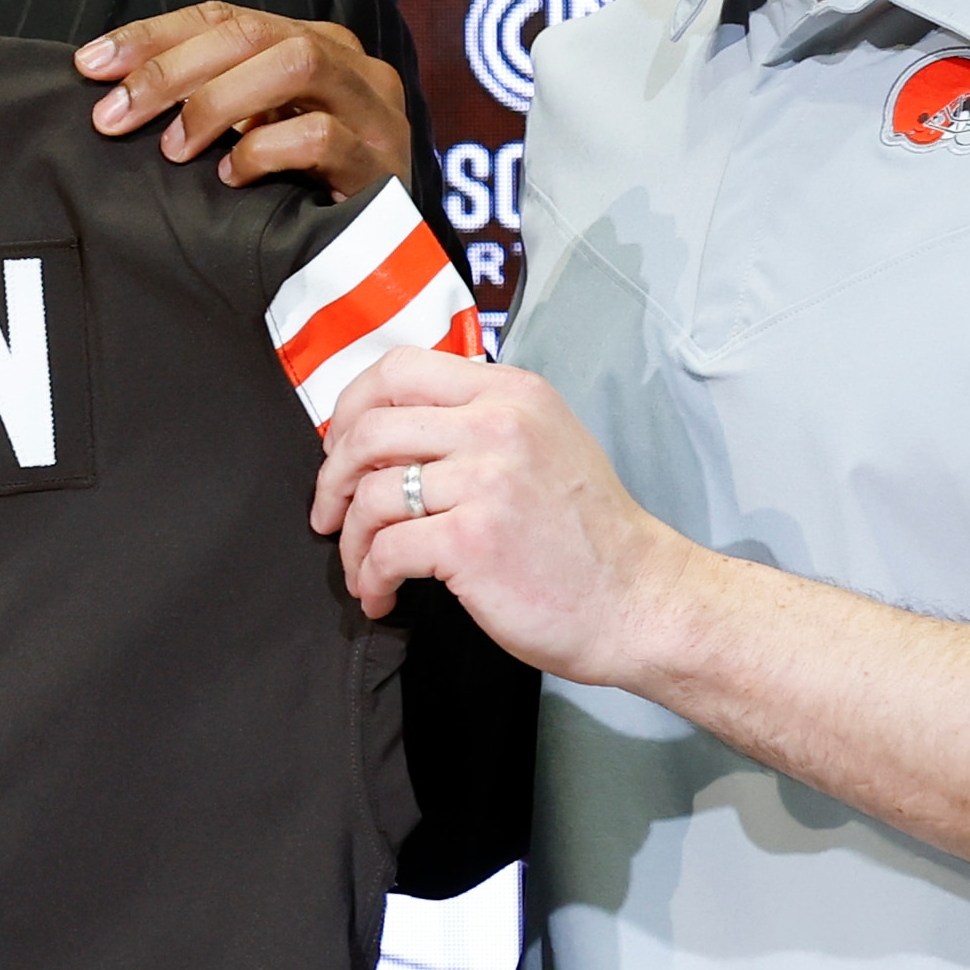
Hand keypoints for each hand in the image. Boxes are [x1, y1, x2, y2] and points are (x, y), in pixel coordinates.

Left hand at [78, 4, 411, 197]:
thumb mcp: (246, 136)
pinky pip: (322, 136)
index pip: (224, 16)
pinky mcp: (382, 167)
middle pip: (252, 32)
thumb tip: (110, 90)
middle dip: (171, 69)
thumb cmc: (296, 195)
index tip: (90, 65)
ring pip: (296, 62)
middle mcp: (347, 65)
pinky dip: (265, 151)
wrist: (377, 265)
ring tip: (175, 148)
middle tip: (114, 116)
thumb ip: (202, 102)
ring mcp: (372, 111)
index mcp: (310, 43)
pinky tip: (230, 178)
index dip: (151, 36)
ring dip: (218, 101)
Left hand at [309, 345, 694, 684]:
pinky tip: (382, 594)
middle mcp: (499, 425)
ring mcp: (486, 481)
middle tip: (330, 514)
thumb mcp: (544, 443)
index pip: (399, 368)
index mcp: (511, 393)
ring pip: (371, 495)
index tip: (341, 448)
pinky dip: (370, 577)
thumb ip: (477, 422)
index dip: (352, 407)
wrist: (640, 601)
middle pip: (370, 429)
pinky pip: (385, 550)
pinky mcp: (472, 541)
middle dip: (333, 479)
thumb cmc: (588, 536)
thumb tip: (387, 434)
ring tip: (363, 570)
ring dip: (351, 541)